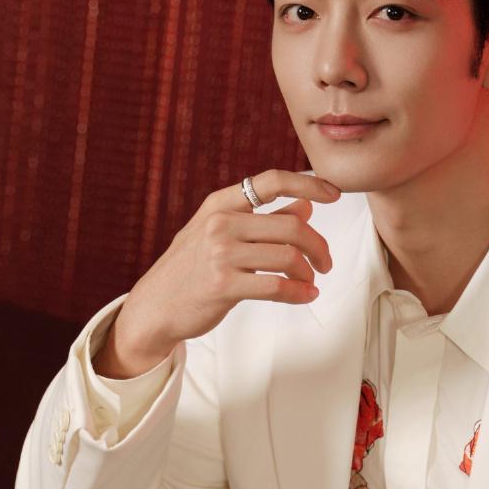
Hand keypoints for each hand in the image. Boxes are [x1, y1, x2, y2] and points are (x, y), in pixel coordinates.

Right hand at [101, 170, 340, 375]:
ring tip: (310, 282)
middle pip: (292, 226)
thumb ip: (262, 219)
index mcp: (220, 204)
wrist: (154, 307)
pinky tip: (305, 296)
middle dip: (318, 246)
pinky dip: (298, 293)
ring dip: (308, 273)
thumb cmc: (190, 270)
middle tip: (325, 262)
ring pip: (288, 256)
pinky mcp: (223, 285)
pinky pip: (276, 286)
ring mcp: (220, 254)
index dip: (309, 184)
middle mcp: (220, 223)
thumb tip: (305, 207)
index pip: (272, 181)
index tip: (334, 194)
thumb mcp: (220, 234)